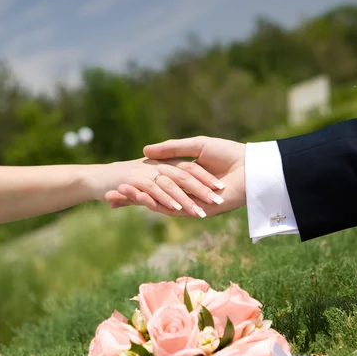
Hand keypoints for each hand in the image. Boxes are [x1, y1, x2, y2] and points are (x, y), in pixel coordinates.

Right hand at [106, 136, 245, 217]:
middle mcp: (184, 191)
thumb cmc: (227, 154)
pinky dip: (154, 203)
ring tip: (113, 200)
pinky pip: (172, 208)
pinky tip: (138, 201)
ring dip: (137, 202)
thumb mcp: (195, 146)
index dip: (136, 181)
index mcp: (183, 176)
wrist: (250, 170)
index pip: (154, 179)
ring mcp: (189, 201)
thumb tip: (146, 151)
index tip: (116, 181)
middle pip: (151, 194)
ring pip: (158, 202)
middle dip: (129, 196)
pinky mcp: (197, 209)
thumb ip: (172, 149)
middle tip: (106, 197)